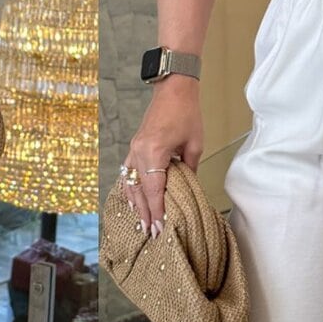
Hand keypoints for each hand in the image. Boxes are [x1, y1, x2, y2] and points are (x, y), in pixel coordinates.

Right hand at [118, 78, 203, 236]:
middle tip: (150, 232)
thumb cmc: (186, 112)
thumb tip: (188, 187)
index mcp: (154, 152)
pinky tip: (132, 199)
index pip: (153, 189)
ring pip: (129, 183)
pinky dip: (130, 187)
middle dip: (145, 212)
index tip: (159, 227)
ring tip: (141, 221)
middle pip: (139, 190)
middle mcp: (139, 152)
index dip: (156, 210)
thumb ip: (190, 169)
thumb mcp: (195, 144)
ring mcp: (133, 148)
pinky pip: (127, 171)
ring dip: (135, 203)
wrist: (173, 89)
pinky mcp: (134, 146)